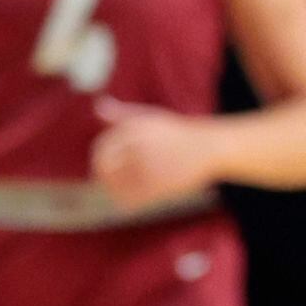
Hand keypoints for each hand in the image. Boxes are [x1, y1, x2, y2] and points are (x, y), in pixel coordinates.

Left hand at [89, 97, 222, 210]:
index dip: (98, 156)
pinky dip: (124, 201)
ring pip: (115, 184)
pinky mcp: (159, 187)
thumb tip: (98, 105)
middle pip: (105, 165)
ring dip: (111, 187)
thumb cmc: (175, 132)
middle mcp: (140, 146)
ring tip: (114, 189)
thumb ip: (122, 114)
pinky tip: (126, 200)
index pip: (104, 147)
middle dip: (101, 172)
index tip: (101, 162)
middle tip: (103, 177)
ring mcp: (149, 168)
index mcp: (135, 129)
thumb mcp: (150, 116)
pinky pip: (131, 199)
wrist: (207, 148)